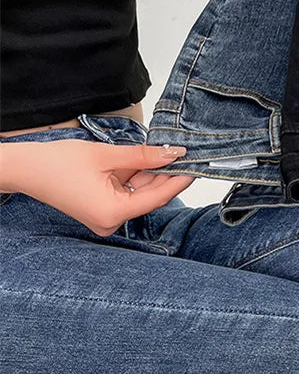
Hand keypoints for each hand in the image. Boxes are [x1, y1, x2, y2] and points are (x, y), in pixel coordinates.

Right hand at [3, 139, 195, 235]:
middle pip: (150, 196)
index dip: (179, 180)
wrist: (26, 168)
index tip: (197, 166)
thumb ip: (143, 156)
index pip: (157, 197)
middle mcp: (111, 222)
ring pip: (140, 193)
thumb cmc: (58, 163)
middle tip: (185, 153)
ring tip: (166, 151)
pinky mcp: (103, 210)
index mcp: (112, 213)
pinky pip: (128, 193)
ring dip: (151, 173)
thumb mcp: (107, 155)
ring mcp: (107, 218)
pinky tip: (146, 160)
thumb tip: (173, 153)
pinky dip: (136, 177)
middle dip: (166, 174)